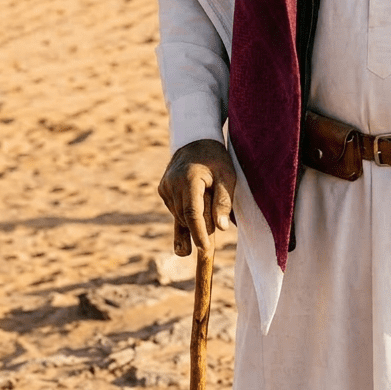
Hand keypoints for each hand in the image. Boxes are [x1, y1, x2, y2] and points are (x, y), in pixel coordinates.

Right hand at [157, 139, 235, 255]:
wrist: (195, 140)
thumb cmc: (216, 159)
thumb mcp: (228, 176)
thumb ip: (224, 201)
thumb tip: (221, 228)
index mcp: (189, 179)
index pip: (193, 213)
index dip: (199, 233)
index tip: (205, 250)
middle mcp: (172, 184)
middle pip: (186, 217)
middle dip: (198, 231)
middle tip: (210, 243)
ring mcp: (165, 187)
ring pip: (180, 216)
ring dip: (193, 222)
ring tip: (206, 208)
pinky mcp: (163, 189)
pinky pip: (176, 210)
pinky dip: (186, 214)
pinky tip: (196, 203)